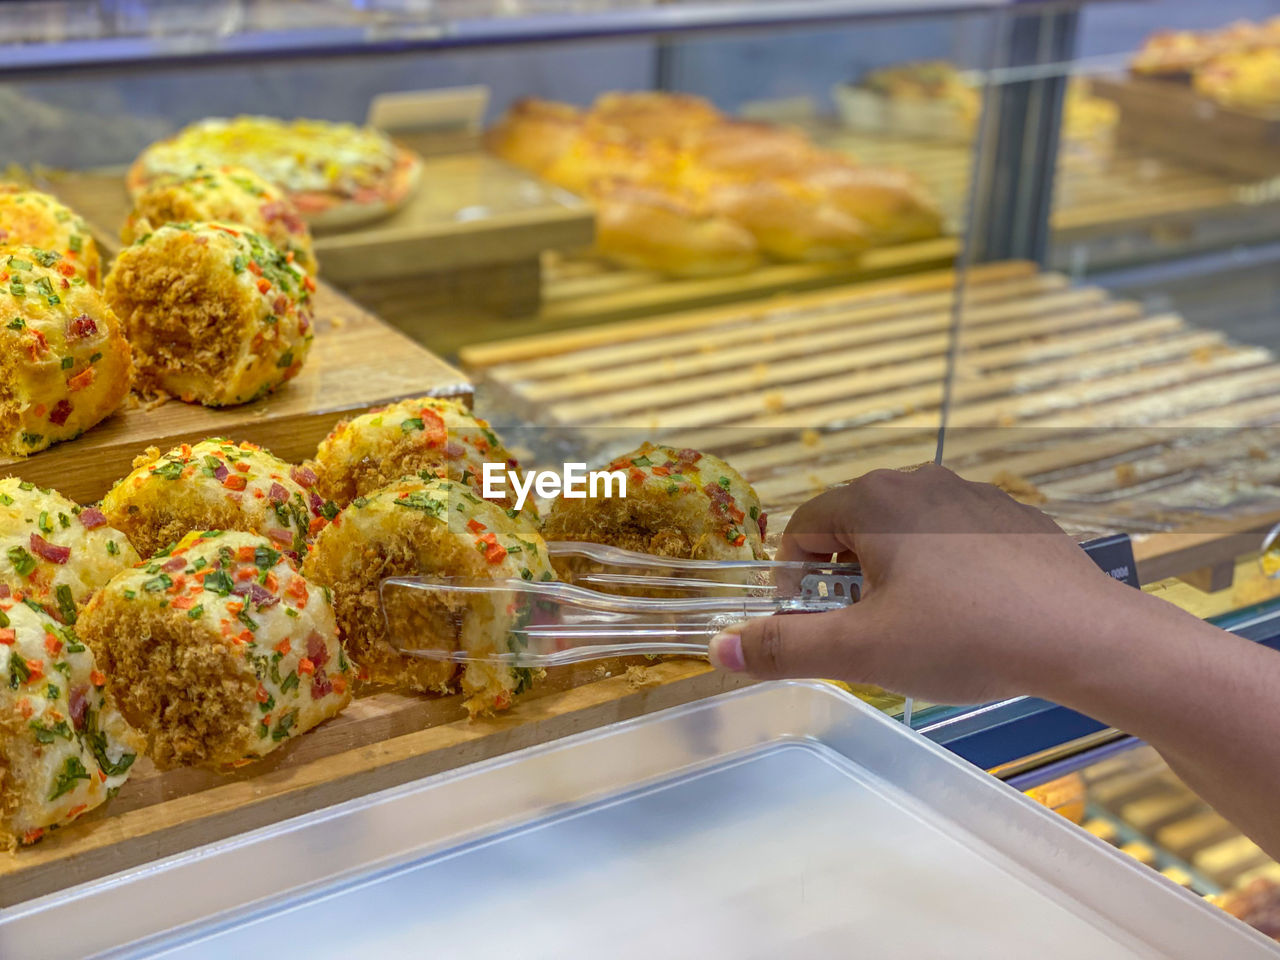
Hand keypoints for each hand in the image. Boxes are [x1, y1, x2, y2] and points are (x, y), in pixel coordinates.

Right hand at [709, 463, 1147, 703]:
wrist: (1083, 636)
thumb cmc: (963, 637)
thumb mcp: (861, 652)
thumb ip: (784, 648)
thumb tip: (721, 648)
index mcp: (874, 499)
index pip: (800, 528)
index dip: (792, 581)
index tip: (811, 624)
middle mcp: (919, 480)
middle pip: (852, 525)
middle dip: (843, 578)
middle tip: (864, 632)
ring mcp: (973, 494)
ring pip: (906, 531)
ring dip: (893, 573)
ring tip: (919, 628)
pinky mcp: (1015, 517)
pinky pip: (955, 538)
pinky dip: (944, 571)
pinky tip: (971, 616)